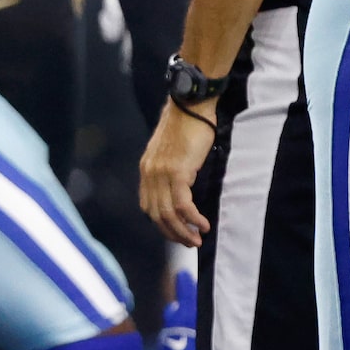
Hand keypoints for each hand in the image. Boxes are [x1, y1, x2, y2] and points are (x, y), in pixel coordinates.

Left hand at [139, 100, 214, 245]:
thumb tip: (183, 189)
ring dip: (183, 231)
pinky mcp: (177, 172)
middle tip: (189, 243)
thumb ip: (172, 171)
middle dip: (172, 233)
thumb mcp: (173, 152)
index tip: (176, 233)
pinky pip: (183, 204)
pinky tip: (202, 225)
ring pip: (168, 213)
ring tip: (197, 240)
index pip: (148, 206)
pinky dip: (192, 218)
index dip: (161, 224)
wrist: (190, 106)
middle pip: (156, 214)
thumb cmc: (187, 127)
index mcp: (147, 170)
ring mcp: (161, 174)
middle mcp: (150, 174)